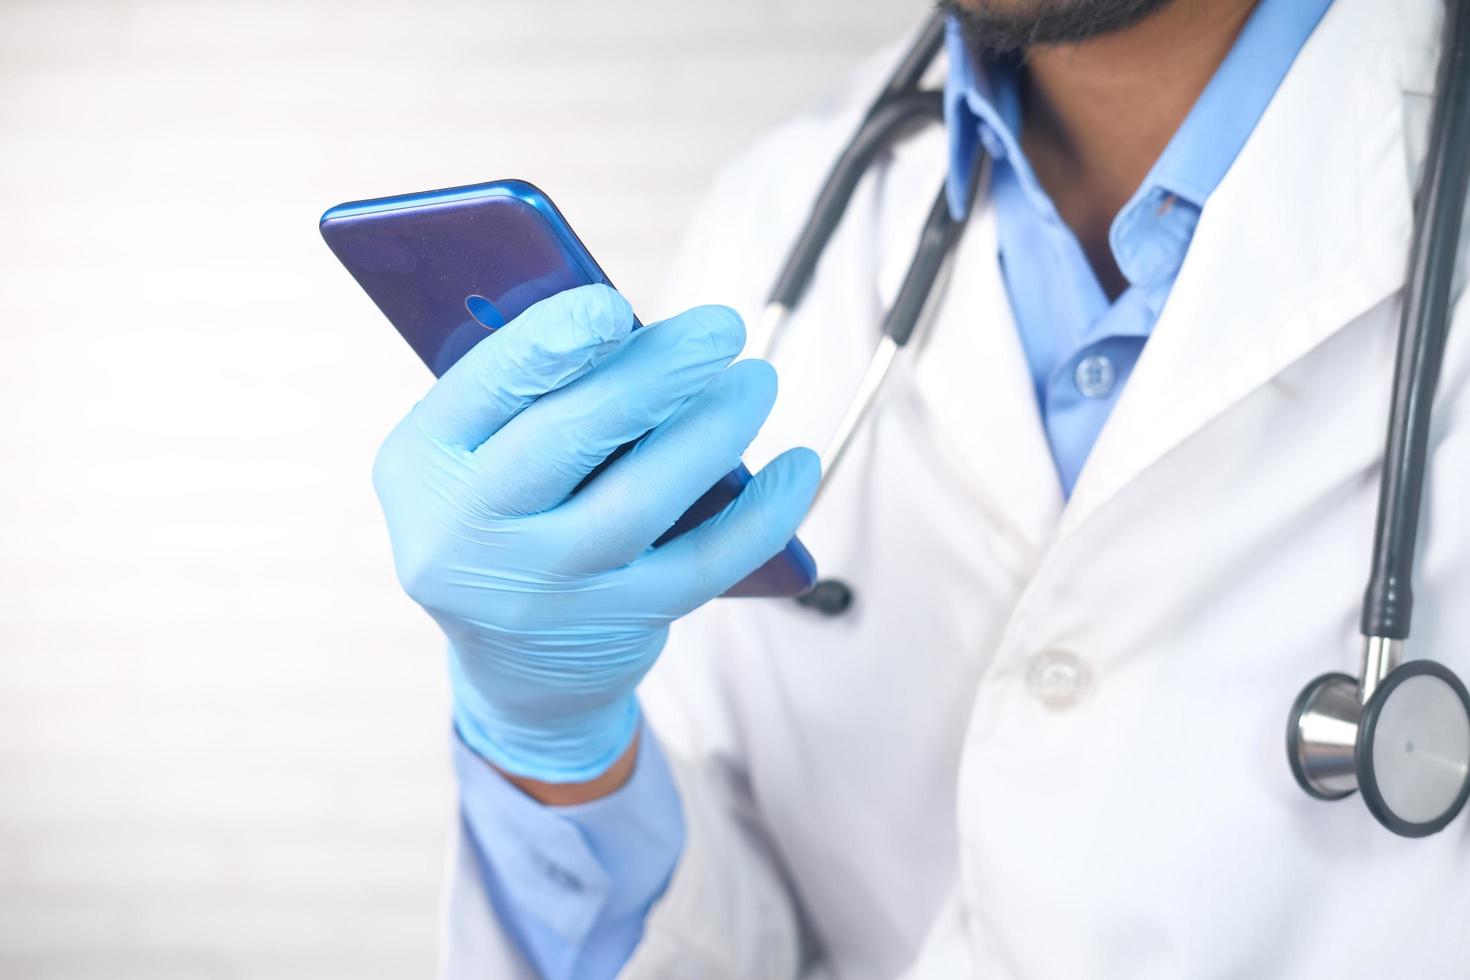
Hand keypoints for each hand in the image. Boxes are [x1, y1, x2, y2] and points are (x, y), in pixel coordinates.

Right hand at [372, 284, 818, 781]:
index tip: (612, 307)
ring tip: (756, 382)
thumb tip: (641, 329)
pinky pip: (703, 565)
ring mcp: (545, 589)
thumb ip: (534, 389)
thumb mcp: (480, 449)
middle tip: (721, 327)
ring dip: (712, 432)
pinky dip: (761, 515)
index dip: (549, 344)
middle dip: (653, 375)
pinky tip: (796, 467)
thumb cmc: (509, 509)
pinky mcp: (619, 624)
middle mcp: (467, 534)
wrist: (519, 666)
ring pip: (640, 502)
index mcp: (420, 462)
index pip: (484, 389)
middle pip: (568, 441)